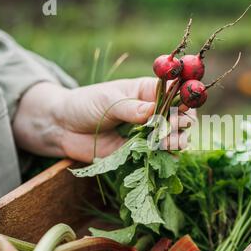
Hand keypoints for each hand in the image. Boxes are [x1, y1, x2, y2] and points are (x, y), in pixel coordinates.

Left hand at [13, 78, 195, 162]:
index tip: (186, 107)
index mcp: (148, 92)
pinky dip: (166, 158)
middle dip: (182, 123)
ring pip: (173, 138)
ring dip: (176, 141)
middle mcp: (153, 112)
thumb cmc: (86, 105)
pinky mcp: (140, 152)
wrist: (64, 128)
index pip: (176, 94)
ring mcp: (148, 133)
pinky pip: (159, 156)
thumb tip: (154, 112)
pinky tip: (167, 159)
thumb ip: (132, 108)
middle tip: (176, 128)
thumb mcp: (108, 100)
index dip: (185, 99)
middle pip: (180, 118)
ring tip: (167, 144)